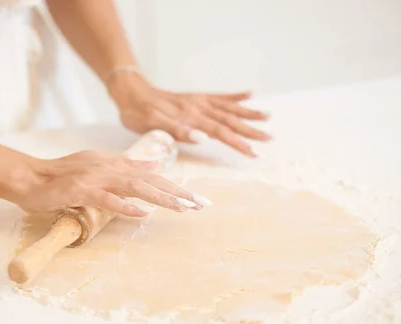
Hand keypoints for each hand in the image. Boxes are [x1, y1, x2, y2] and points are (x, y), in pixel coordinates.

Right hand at [9, 151, 208, 216]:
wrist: (28, 177)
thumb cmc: (61, 176)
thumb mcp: (97, 166)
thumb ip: (126, 166)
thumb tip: (155, 164)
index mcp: (113, 163)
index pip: (150, 175)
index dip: (175, 186)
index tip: (196, 199)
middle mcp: (108, 167)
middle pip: (149, 180)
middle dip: (177, 192)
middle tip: (201, 205)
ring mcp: (94, 178)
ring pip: (134, 187)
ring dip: (160, 197)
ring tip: (182, 208)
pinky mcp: (80, 190)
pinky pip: (106, 199)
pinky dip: (125, 206)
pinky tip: (143, 213)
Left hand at [108, 73, 270, 157]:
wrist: (130, 92)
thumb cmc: (138, 113)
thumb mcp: (151, 125)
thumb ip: (177, 131)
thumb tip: (202, 138)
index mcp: (190, 118)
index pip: (220, 132)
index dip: (239, 143)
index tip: (255, 153)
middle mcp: (198, 108)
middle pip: (230, 121)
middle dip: (250, 131)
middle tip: (270, 140)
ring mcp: (198, 101)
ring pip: (229, 108)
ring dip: (248, 113)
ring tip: (268, 117)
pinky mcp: (196, 97)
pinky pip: (219, 96)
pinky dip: (235, 95)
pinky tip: (250, 93)